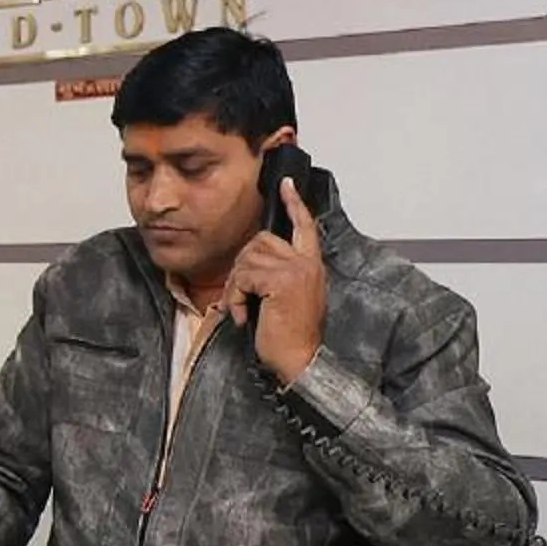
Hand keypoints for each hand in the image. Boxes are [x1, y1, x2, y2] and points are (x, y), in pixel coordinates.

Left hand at [223, 176, 326, 381]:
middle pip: (261, 241)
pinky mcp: (280, 281)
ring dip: (236, 285)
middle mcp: (306, 264)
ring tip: (242, 309)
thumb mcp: (291, 298)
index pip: (305, 227)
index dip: (295, 204)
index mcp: (312, 266)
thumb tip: (255, 260)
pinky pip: (244, 276)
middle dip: (243, 266)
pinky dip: (235, 297)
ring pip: (248, 258)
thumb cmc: (291, 337)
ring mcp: (295, 271)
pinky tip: (242, 316)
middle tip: (241, 296)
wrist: (301, 361)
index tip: (286, 184)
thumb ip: (281, 275)